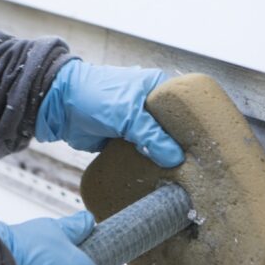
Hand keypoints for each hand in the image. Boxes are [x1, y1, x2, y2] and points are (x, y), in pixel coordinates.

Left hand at [36, 60, 184, 167]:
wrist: (58, 105)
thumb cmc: (94, 95)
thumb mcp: (128, 114)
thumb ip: (153, 136)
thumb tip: (175, 157)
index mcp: (158, 87)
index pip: (185, 107)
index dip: (195, 126)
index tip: (206, 145)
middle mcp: (151, 105)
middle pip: (174, 129)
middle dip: (181, 146)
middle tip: (196, 166)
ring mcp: (138, 124)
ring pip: (158, 144)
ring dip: (164, 158)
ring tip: (183, 176)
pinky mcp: (125, 140)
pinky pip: (141, 155)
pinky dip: (146, 165)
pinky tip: (159, 177)